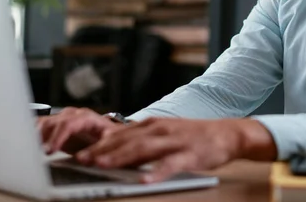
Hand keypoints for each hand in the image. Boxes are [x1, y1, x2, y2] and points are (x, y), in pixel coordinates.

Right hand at [37, 107, 120, 154]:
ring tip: (29, 149)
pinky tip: (27, 144)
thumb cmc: (108, 136)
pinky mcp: (54, 125)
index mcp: (85, 117)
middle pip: (51, 122)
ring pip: (43, 122)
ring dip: (34, 135)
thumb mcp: (107, 142)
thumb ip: (94, 150)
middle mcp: (71, 115)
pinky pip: (39, 126)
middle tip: (35, 152)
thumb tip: (82, 158)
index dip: (57, 136)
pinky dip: (32, 134)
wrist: (108, 133)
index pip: (68, 124)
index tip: (49, 150)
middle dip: (41, 136)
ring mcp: (62, 118)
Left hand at [74, 117, 276, 182]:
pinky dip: (157, 172)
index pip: (120, 134)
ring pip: (144, 149)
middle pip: (127, 140)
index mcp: (152, 125)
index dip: (98, 144)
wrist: (226, 134)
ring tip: (104, 165)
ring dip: (122, 157)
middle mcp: (160, 130)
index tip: (79, 153)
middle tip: (82, 160)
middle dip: (103, 151)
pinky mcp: (190, 154)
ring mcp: (175, 141)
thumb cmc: (193, 136)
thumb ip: (142, 141)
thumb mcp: (164, 134)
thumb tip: (115, 152)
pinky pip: (171, 164)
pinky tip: (146, 180)